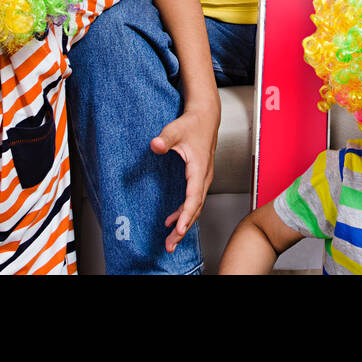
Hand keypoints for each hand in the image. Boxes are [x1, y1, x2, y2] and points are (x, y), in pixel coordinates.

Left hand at [151, 104, 218, 252]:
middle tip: (170, 245)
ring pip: (196, 207)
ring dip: (184, 224)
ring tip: (171, 240)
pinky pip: (194, 201)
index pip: (194, 196)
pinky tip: (173, 221)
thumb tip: (155, 145)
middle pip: (196, 208)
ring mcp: (203, 179)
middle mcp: (204, 177)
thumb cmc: (193, 123)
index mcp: (199, 168)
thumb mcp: (176, 129)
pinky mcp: (199, 179)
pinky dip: (185, 214)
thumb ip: (165, 138)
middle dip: (184, 228)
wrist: (206, 117)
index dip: (187, 214)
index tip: (180, 229)